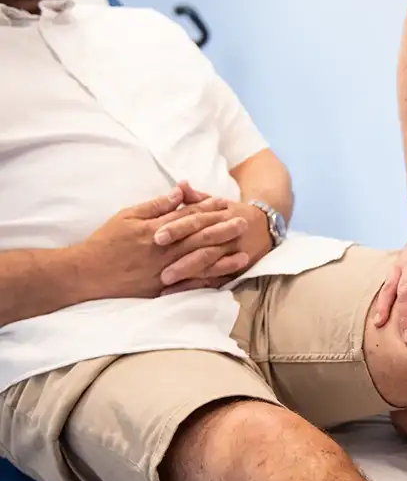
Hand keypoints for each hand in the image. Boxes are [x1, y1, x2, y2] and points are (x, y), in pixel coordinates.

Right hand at [79, 187, 242, 298]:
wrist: (87, 273)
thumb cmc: (106, 241)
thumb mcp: (128, 215)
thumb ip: (156, 205)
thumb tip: (179, 192)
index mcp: (157, 229)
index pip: (188, 216)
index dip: (208, 209)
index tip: (225, 203)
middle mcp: (165, 250)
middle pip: (200, 238)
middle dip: (223, 229)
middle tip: (245, 223)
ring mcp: (166, 270)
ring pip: (200, 262)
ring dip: (223, 257)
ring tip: (244, 253)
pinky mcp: (163, 288)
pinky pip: (191, 284)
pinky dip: (209, 281)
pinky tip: (224, 279)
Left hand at [153, 181, 272, 292]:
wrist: (267, 227)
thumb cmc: (234, 215)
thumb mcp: (218, 203)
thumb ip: (196, 198)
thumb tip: (180, 185)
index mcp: (220, 213)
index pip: (196, 219)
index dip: (177, 227)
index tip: (156, 236)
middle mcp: (228, 232)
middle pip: (203, 240)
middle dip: (180, 252)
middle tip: (157, 260)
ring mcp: (234, 251)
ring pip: (210, 260)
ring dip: (189, 270)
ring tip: (166, 279)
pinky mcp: (237, 268)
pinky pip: (217, 277)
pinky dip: (198, 285)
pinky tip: (179, 291)